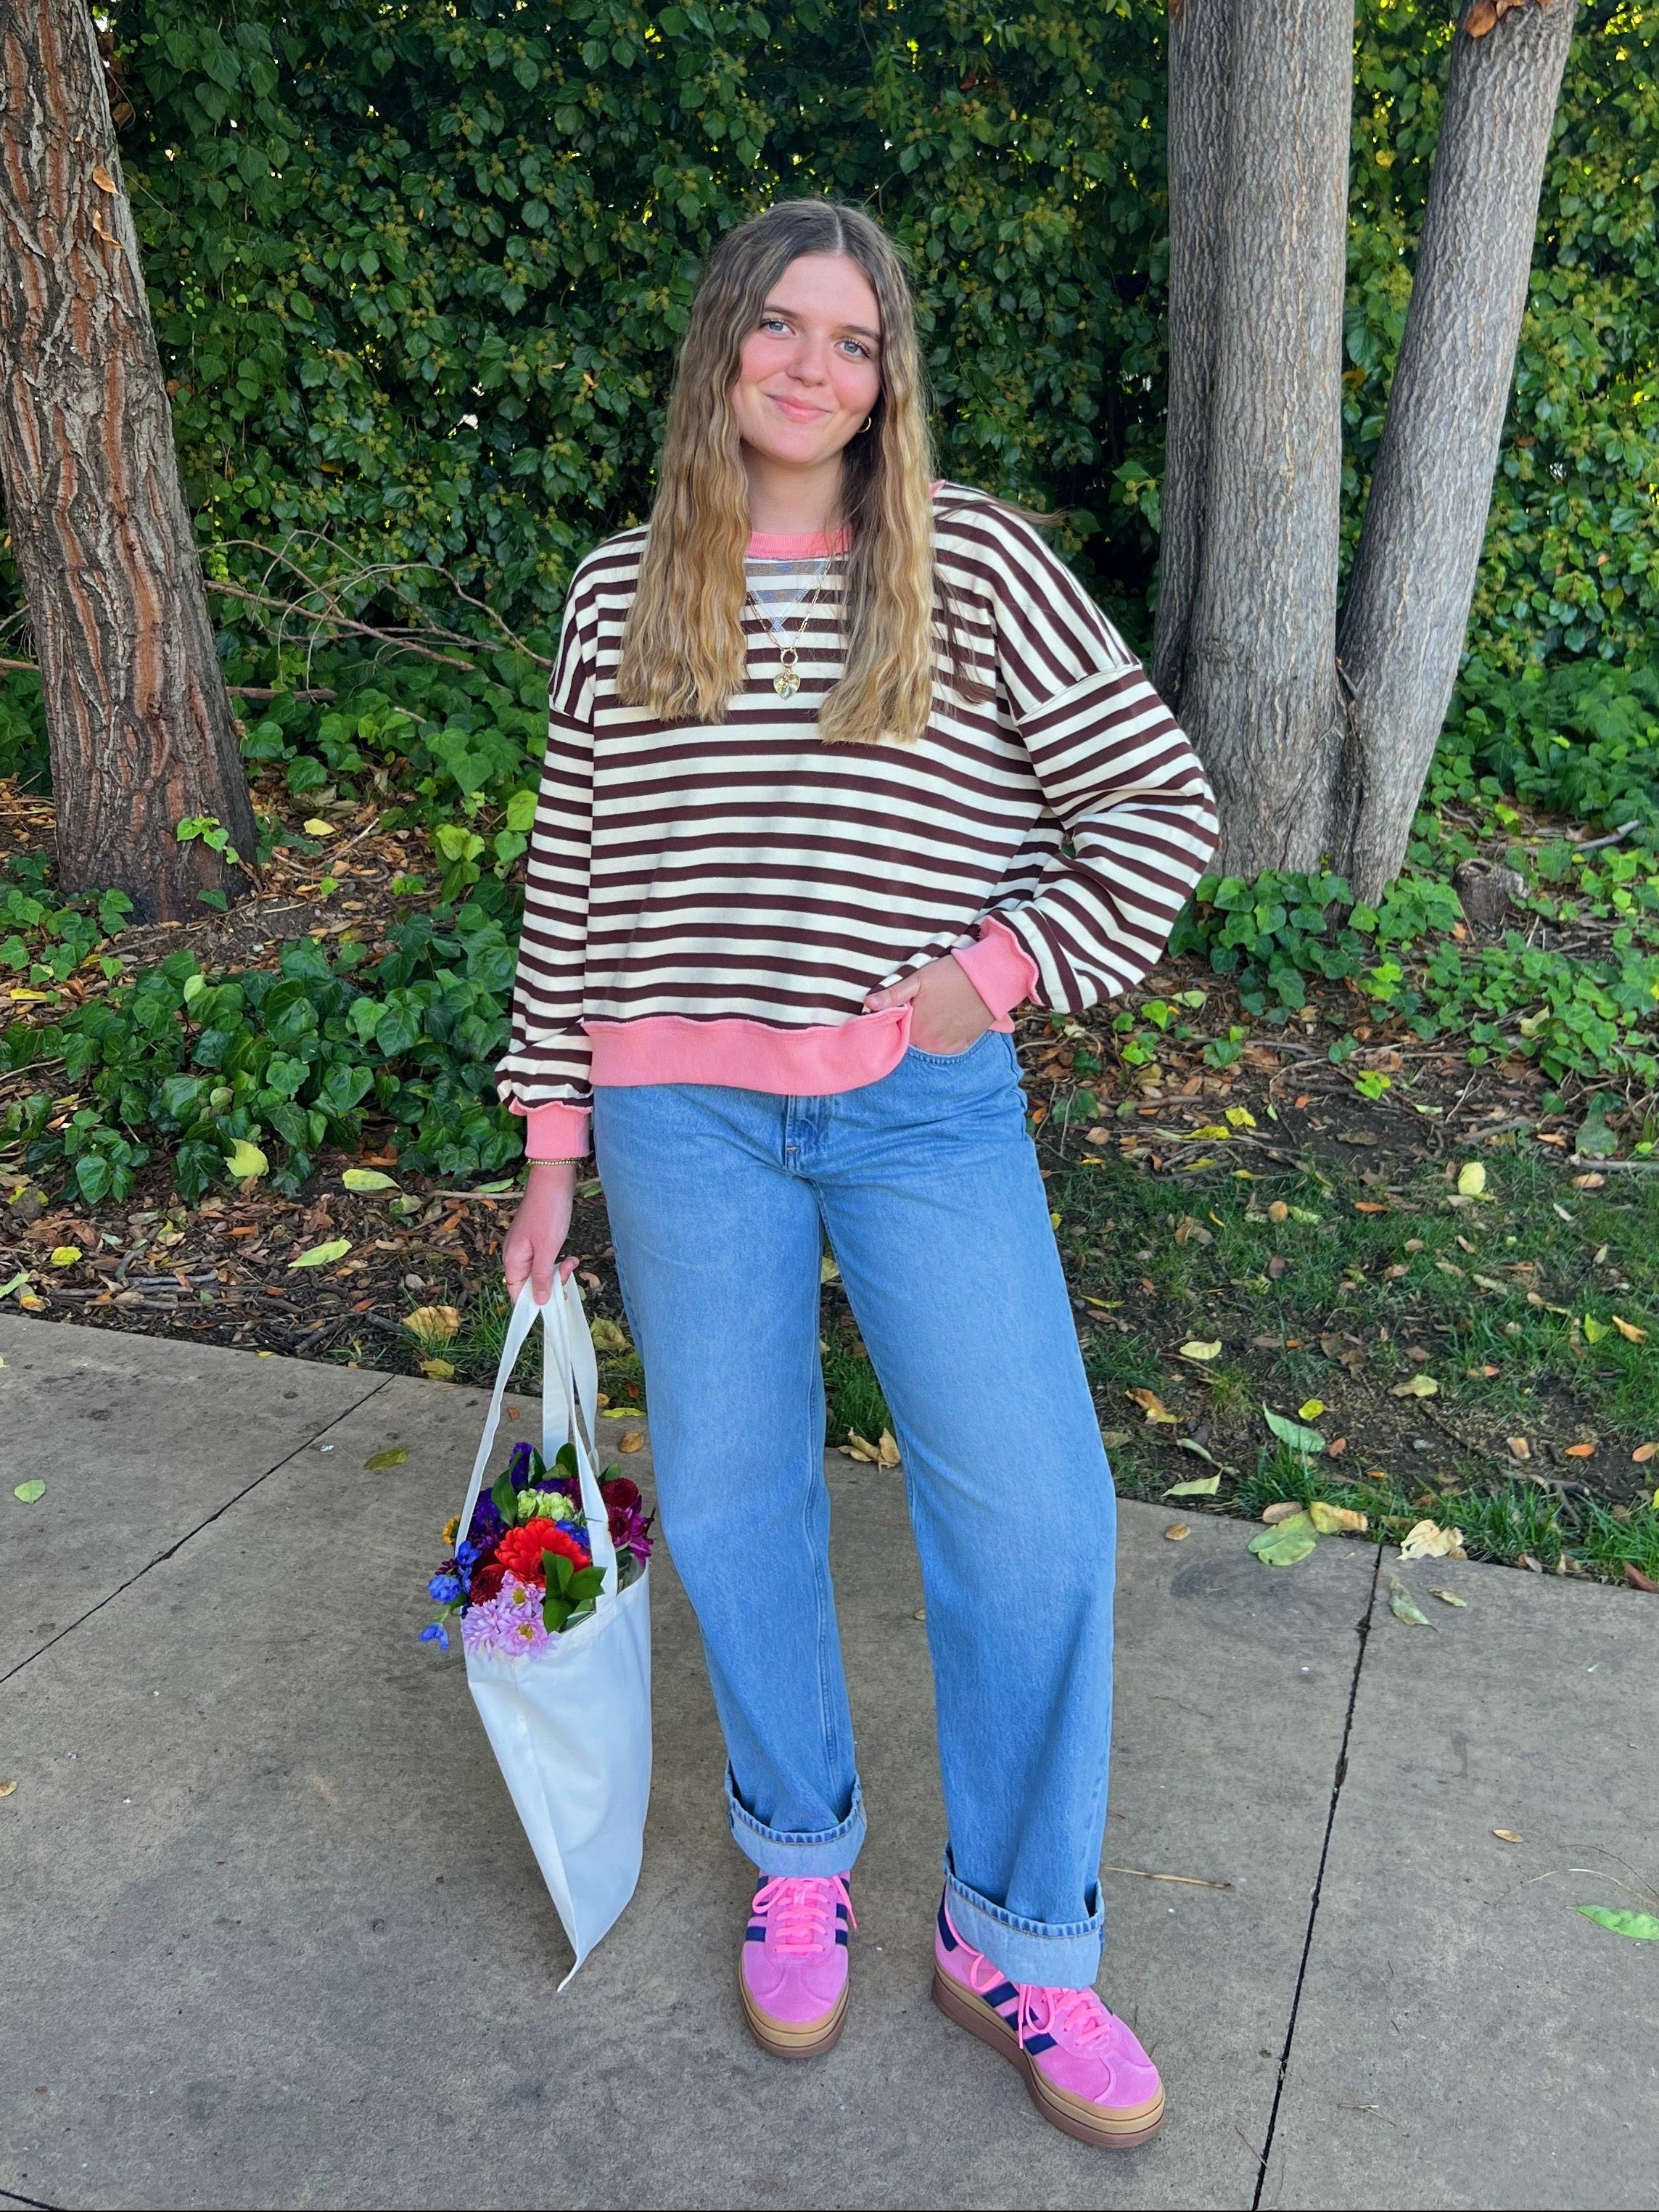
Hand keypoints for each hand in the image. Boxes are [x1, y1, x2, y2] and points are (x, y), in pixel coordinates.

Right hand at [502, 1159, 579, 1304]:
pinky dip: (558, 1261)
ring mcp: (525, 1247)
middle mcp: (515, 1255)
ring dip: (557, 1272)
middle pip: (529, 1284)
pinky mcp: (536, 1240)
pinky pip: (545, 1260)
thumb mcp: (547, 1249)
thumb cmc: (548, 1213)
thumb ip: (541, 1277)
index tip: (554, 1304)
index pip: (516, 1293)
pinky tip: (571, 1257)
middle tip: (568, 1273)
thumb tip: (539, 1302)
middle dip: (551, 1284)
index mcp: (512, 1259)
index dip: (533, 1302)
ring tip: (572, 1262)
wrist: (553, 1181)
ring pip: (540, 1272)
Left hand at [864, 954, 993, 1055]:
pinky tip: (945, 1023)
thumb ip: (893, 994)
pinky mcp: (963, 1045)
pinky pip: (946, 1048)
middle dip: (911, 1030)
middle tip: (920, 1012)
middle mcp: (930, 1044)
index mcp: (915, 1029)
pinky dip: (943, 1039)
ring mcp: (947, 1046)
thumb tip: (869, 1003)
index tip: (901, 1013)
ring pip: (929, 1047)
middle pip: (912, 1043)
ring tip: (934, 1016)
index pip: (896, 1035)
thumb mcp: (918, 979)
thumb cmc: (951, 975)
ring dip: (927, 1036)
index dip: (896, 1025)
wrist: (989, 979)